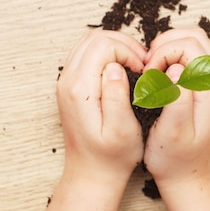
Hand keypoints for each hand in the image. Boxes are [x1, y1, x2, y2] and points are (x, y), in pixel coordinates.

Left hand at [56, 30, 146, 183]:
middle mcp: (68, 81)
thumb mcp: (122, 130)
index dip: (129, 50)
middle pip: (94, 37)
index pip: (102, 45)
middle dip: (124, 44)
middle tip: (143, 64)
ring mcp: (66, 81)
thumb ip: (117, 96)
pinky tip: (124, 70)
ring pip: (89, 42)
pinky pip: (87, 54)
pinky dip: (108, 53)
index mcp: (80, 89)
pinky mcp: (71, 85)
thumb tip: (114, 67)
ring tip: (136, 65)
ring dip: (116, 46)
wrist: (92, 172)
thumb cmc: (113, 156)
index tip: (143, 70)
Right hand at [142, 28, 209, 184]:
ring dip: (165, 49)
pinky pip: (184, 55)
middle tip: (147, 69)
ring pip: (189, 42)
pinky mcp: (198, 83)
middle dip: (164, 44)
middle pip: (193, 36)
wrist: (184, 173)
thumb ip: (178, 100)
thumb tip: (177, 70)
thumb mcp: (173, 132)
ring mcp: (208, 80)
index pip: (190, 45)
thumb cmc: (174, 157)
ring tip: (149, 72)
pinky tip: (154, 76)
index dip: (164, 52)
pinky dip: (166, 56)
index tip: (148, 74)